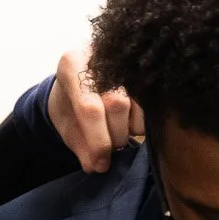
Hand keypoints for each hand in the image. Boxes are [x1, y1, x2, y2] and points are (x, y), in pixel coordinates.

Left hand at [46, 46, 141, 173]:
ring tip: (117, 133)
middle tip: (110, 149)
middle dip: (115, 135)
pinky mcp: (145, 68)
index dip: (97, 140)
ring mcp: (127, 57)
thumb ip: (80, 146)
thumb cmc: (70, 105)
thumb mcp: (67, 125)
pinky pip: (151, 102)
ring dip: (130, 129)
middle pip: (117, 103)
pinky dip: (141, 121)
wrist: (79, 82)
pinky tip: (128, 121)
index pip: (89, 107)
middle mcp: (101, 53)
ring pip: (138, 102)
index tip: (101, 163)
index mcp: (72, 63)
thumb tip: (97, 166)